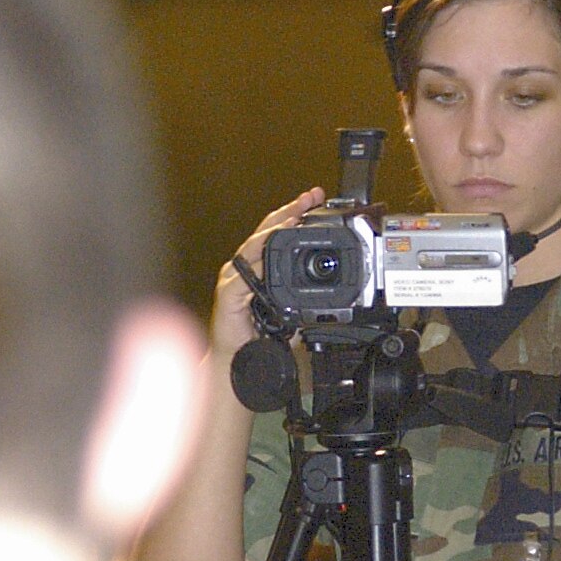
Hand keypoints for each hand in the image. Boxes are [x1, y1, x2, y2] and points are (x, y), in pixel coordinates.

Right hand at [210, 187, 324, 362]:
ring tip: (292, 218)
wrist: (241, 363)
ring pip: (253, 247)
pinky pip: (242, 276)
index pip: (277, 232)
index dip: (295, 213)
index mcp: (260, 267)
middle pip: (266, 231)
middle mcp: (245, 267)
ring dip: (273, 231)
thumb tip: (332, 293)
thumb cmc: (263, 337)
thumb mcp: (293, 312)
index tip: (315, 198)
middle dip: (288, 211)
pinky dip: (256, 263)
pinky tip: (268, 252)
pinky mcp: (228, 295)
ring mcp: (234, 279)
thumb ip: (306, 298)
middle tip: (310, 197)